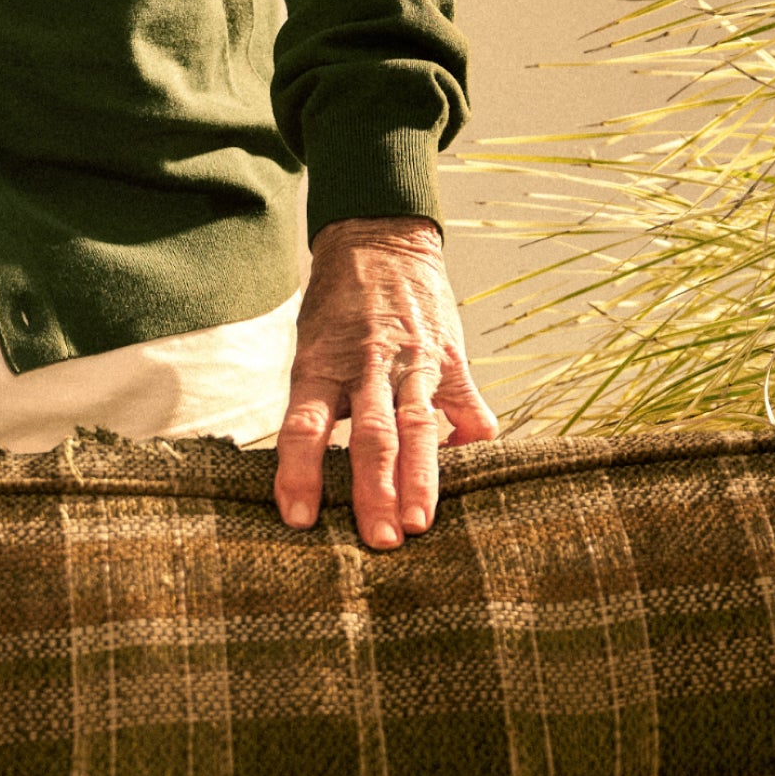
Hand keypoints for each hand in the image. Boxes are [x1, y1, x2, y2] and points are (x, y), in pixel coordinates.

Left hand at [273, 215, 496, 548]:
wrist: (377, 235)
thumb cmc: (337, 302)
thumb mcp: (312, 343)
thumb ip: (318, 402)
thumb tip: (308, 475)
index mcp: (321, 361)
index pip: (304, 424)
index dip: (299, 472)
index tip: (299, 519)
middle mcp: (367, 364)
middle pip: (370, 435)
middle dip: (374, 491)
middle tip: (380, 541)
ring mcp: (414, 361)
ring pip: (418, 425)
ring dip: (421, 478)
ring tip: (422, 523)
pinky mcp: (451, 359)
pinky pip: (469, 409)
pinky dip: (474, 445)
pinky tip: (476, 474)